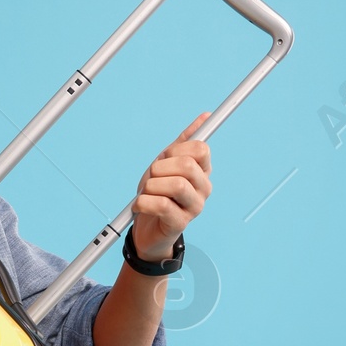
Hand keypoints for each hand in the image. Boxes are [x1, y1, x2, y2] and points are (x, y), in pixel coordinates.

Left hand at [129, 114, 211, 260]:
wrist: (147, 229)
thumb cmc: (158, 193)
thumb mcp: (167, 163)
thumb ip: (184, 141)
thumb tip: (205, 116)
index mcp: (202, 170)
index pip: (201, 149)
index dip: (176, 150)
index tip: (164, 160)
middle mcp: (203, 188)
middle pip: (188, 166)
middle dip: (161, 168)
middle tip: (152, 178)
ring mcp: (194, 207)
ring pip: (176, 185)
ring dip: (151, 186)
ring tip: (146, 193)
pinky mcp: (180, 223)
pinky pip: (162, 205)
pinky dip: (144, 202)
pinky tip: (140, 205)